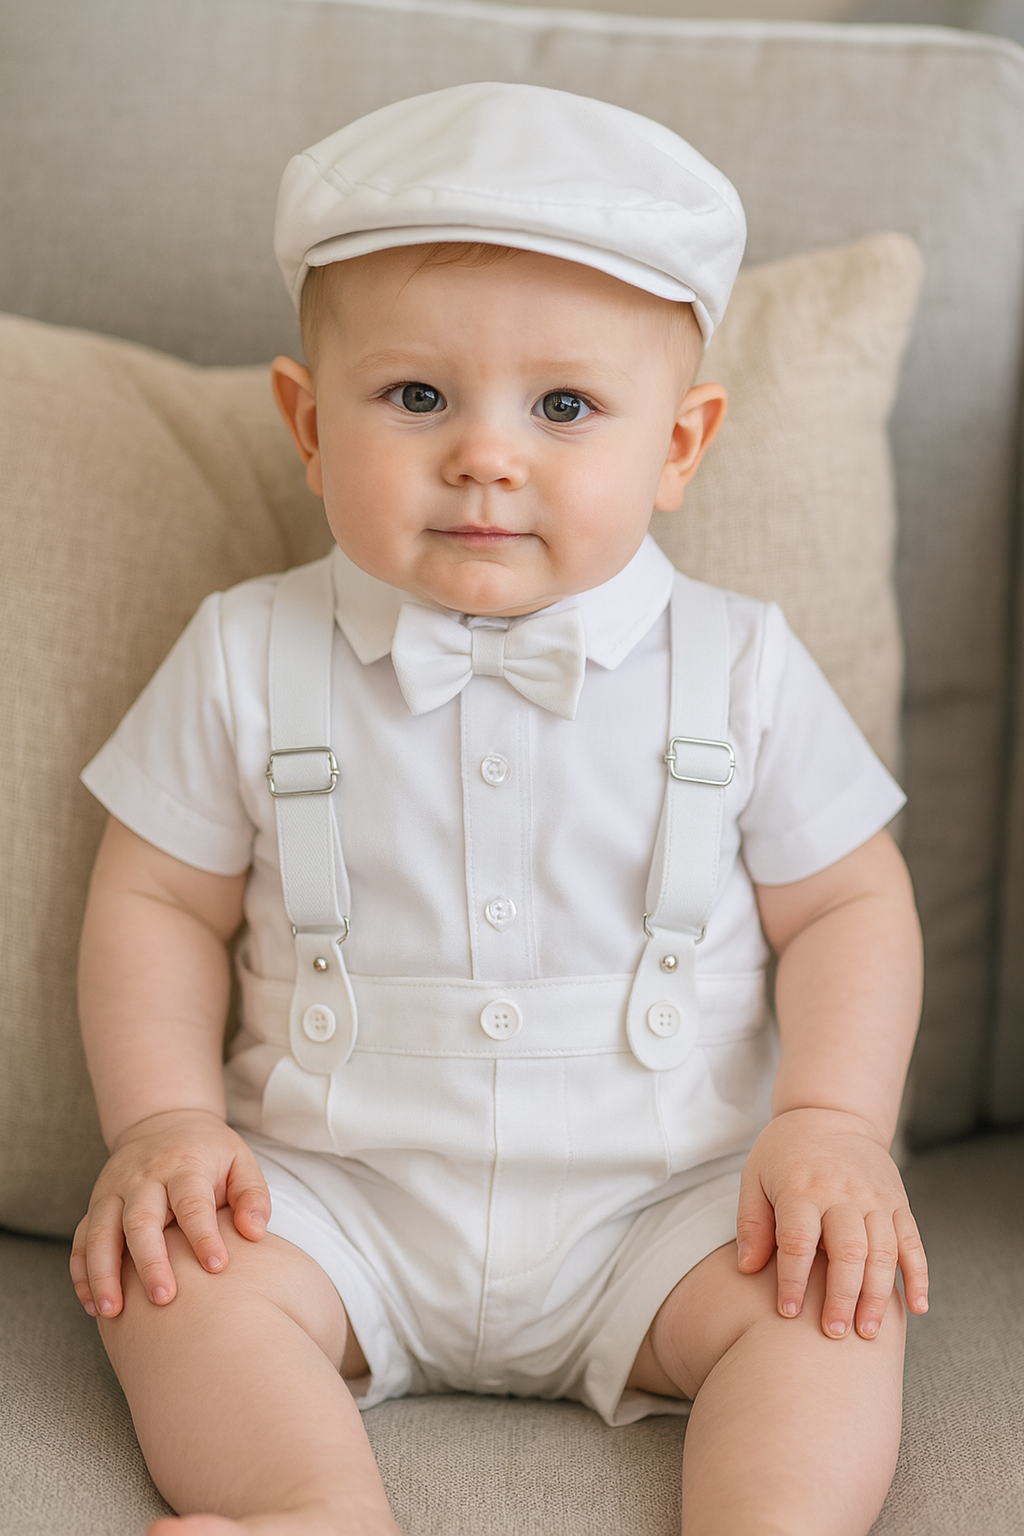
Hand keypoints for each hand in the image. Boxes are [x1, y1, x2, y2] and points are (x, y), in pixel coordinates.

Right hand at [70, 1108, 270, 1317]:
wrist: (163, 1122)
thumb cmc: (208, 1152)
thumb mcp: (239, 1161)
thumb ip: (252, 1196)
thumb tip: (255, 1233)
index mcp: (183, 1166)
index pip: (192, 1203)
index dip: (203, 1235)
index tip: (217, 1267)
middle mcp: (143, 1178)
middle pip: (140, 1220)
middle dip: (150, 1261)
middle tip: (163, 1299)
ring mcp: (113, 1190)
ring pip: (100, 1232)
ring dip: (103, 1274)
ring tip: (112, 1312)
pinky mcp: (96, 1204)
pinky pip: (82, 1239)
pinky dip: (82, 1272)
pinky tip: (91, 1304)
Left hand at [735, 1107, 927, 1338]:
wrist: (830, 1113)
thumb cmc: (784, 1153)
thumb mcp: (755, 1177)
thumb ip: (751, 1223)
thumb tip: (747, 1269)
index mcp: (802, 1188)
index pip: (798, 1240)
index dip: (793, 1280)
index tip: (787, 1314)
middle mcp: (842, 1193)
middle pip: (847, 1250)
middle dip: (842, 1296)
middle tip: (833, 1334)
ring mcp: (875, 1198)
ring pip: (883, 1251)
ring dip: (877, 1294)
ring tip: (867, 1332)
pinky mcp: (898, 1203)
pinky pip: (913, 1242)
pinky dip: (918, 1275)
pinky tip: (916, 1307)